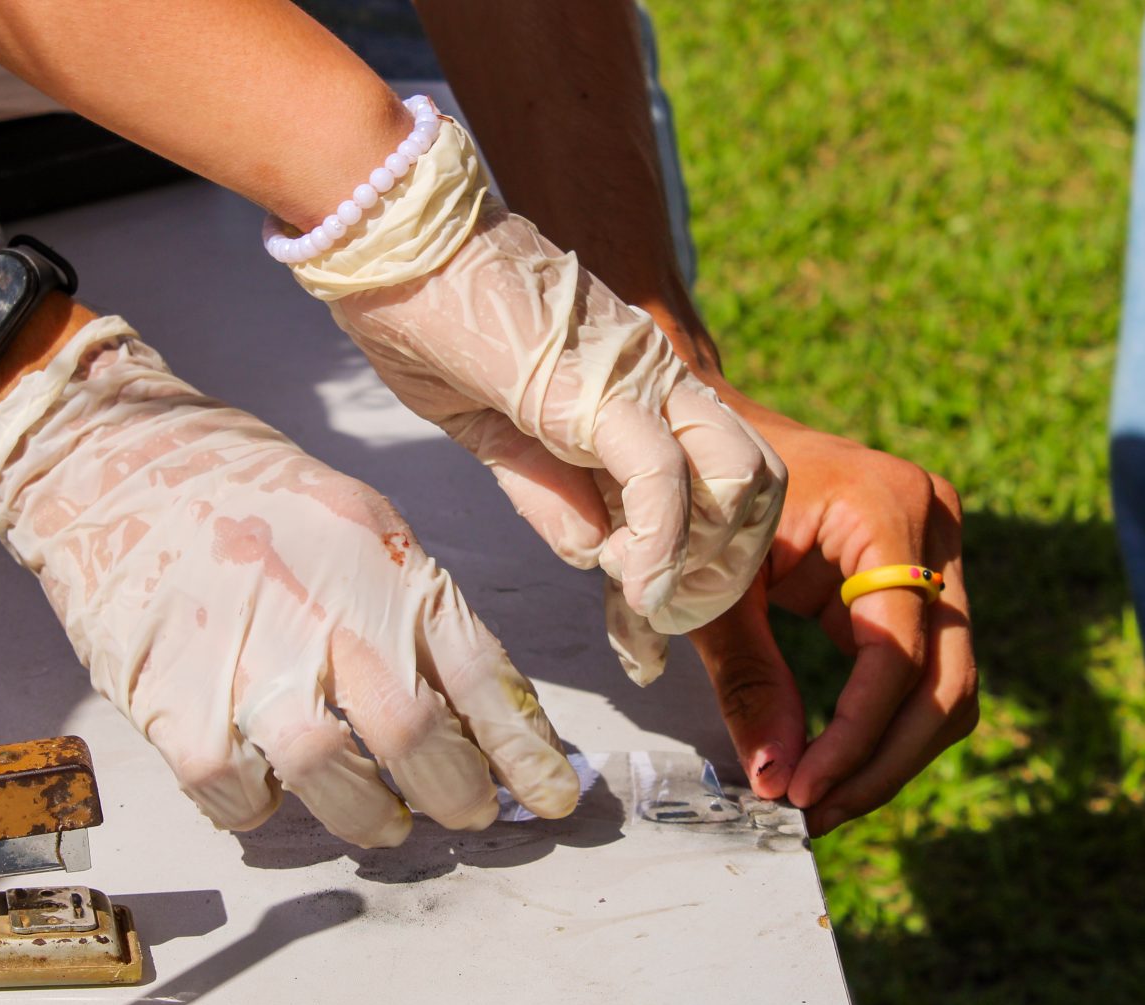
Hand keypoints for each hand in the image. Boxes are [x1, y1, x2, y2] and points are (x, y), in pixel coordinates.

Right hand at [0, 316, 581, 846]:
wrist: (113, 461)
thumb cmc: (245, 497)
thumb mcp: (358, 524)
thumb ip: (414, 611)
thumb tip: (476, 713)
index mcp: (384, 565)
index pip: (480, 675)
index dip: (524, 751)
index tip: (552, 798)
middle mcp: (327, 613)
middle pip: (418, 740)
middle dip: (458, 796)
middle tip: (465, 816)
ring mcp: (247, 661)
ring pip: (335, 780)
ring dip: (369, 818)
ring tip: (380, 819)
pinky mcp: (174, 703)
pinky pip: (238, 795)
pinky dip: (262, 809)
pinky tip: (269, 787)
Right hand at [283, 114, 783, 685]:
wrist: (391, 234)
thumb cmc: (424, 315)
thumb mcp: (486, 424)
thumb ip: (542, 486)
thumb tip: (587, 554)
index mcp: (632, 384)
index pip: (707, 480)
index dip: (693, 563)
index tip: (648, 629)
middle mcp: (656, 377)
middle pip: (753, 478)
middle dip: (723, 566)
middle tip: (662, 620)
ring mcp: (640, 378)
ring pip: (735, 479)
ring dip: (702, 559)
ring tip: (645, 602)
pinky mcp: (603, 390)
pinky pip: (661, 481)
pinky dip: (657, 548)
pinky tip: (629, 589)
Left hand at [686, 383, 976, 836]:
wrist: (704, 433)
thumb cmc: (700, 497)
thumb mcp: (711, 587)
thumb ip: (746, 679)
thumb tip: (775, 777)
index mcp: (886, 507)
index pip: (897, 651)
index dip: (856, 734)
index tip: (802, 789)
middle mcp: (934, 524)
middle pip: (948, 680)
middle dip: (883, 762)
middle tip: (817, 812)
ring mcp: (937, 552)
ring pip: (949, 688)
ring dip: (889, 758)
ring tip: (819, 803)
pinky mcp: (919, 583)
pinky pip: (922, 674)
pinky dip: (881, 730)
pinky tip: (830, 770)